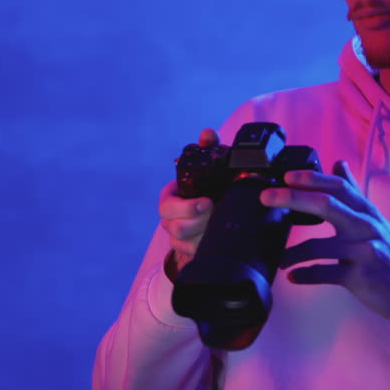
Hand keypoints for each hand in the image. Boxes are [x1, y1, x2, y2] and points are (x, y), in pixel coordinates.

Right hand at [159, 128, 219, 272]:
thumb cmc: (208, 186)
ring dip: (205, 235)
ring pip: (184, 244)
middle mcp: (169, 219)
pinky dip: (205, 248)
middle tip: (220, 214)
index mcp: (169, 199)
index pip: (167, 207)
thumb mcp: (209, 166)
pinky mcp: (186, 250)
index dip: (186, 207)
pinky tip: (219, 239)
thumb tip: (207, 134)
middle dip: (200, 223)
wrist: (214, 209)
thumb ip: (208, 148)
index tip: (208, 202)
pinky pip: (192, 255)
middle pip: (176, 229)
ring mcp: (176, 237)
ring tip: (222, 225)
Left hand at [258, 160, 389, 341]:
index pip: (337, 186)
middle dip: (292, 198)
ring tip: (279, 258)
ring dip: (292, 253)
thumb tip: (338, 163)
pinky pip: (324, 273)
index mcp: (366, 212)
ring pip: (318, 245)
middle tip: (267, 197)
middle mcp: (366, 227)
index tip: (286, 175)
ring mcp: (363, 251)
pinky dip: (305, 275)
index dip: (311, 178)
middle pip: (325, 204)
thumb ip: (353, 194)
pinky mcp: (360, 277)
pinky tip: (293, 277)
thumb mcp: (375, 220)